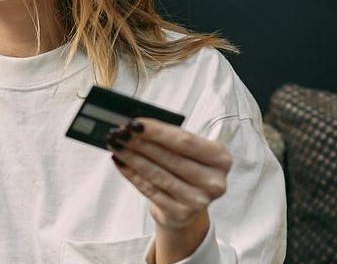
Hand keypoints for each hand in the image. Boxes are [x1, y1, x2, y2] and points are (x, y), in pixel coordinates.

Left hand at [106, 119, 231, 261]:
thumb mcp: (189, 150)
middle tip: (119, 132)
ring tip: (116, 144)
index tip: (135, 122)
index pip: (184, 141)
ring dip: (132, 157)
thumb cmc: (187, 168)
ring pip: (157, 174)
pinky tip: (120, 162)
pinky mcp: (180, 214)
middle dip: (140, 142)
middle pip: (169, 157)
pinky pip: (150, 190)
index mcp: (220, 158)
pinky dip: (131, 174)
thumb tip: (136, 125)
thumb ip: (169, 136)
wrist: (189, 204)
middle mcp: (213, 182)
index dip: (157, 131)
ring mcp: (198, 201)